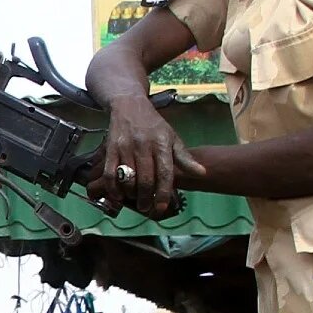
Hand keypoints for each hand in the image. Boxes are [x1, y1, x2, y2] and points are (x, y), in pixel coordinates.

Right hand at [93, 96, 205, 218]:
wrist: (129, 105)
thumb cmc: (153, 125)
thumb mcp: (172, 138)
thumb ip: (184, 158)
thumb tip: (202, 173)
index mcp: (162, 144)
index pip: (164, 173)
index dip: (163, 193)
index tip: (161, 207)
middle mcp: (144, 145)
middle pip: (145, 179)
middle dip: (146, 198)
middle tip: (147, 207)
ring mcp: (126, 147)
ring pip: (128, 179)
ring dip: (131, 194)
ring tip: (135, 199)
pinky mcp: (110, 148)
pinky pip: (110, 173)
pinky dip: (113, 188)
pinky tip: (118, 194)